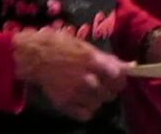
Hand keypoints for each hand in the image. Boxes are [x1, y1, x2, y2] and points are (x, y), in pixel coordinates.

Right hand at [13, 29, 128, 120]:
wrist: (32, 56)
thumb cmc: (59, 45)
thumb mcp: (84, 46)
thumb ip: (106, 58)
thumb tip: (127, 65)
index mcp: (93, 61)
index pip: (119, 78)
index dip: (119, 78)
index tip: (116, 77)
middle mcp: (87, 79)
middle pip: (111, 94)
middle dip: (108, 89)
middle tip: (101, 83)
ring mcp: (76, 93)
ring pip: (99, 104)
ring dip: (97, 99)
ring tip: (88, 90)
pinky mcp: (65, 104)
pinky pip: (86, 115)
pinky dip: (86, 110)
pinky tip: (81, 100)